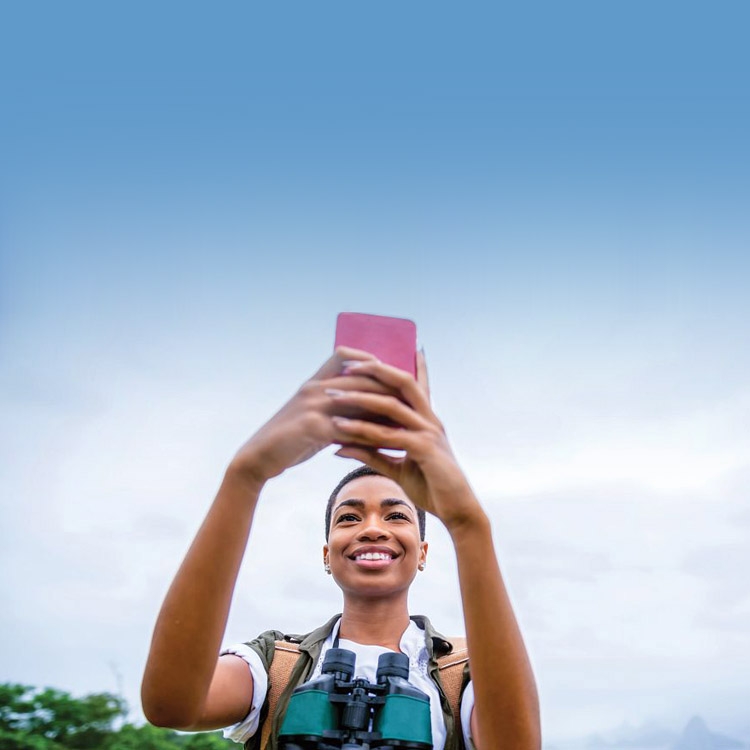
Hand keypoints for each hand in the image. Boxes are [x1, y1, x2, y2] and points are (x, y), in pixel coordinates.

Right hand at [229, 348, 400, 484]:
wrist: (257, 458)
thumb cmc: (289, 439)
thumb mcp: (312, 416)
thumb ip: (336, 408)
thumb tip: (367, 407)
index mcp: (314, 382)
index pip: (343, 355)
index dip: (369, 356)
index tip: (394, 365)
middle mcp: (314, 388)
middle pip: (361, 376)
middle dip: (390, 384)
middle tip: (416, 394)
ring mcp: (312, 405)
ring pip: (360, 400)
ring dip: (386, 409)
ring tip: (410, 418)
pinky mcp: (311, 427)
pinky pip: (350, 429)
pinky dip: (371, 436)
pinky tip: (389, 444)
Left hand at [328, 353, 481, 531]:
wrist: (458, 511)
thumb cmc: (431, 487)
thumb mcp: (396, 467)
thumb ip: (371, 453)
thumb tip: (339, 446)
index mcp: (426, 420)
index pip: (415, 384)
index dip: (401, 365)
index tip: (378, 352)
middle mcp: (429, 420)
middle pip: (402, 382)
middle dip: (374, 370)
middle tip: (346, 365)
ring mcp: (429, 432)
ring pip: (391, 404)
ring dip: (359, 397)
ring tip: (332, 395)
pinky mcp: (425, 449)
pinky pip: (388, 435)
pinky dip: (362, 429)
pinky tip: (340, 427)